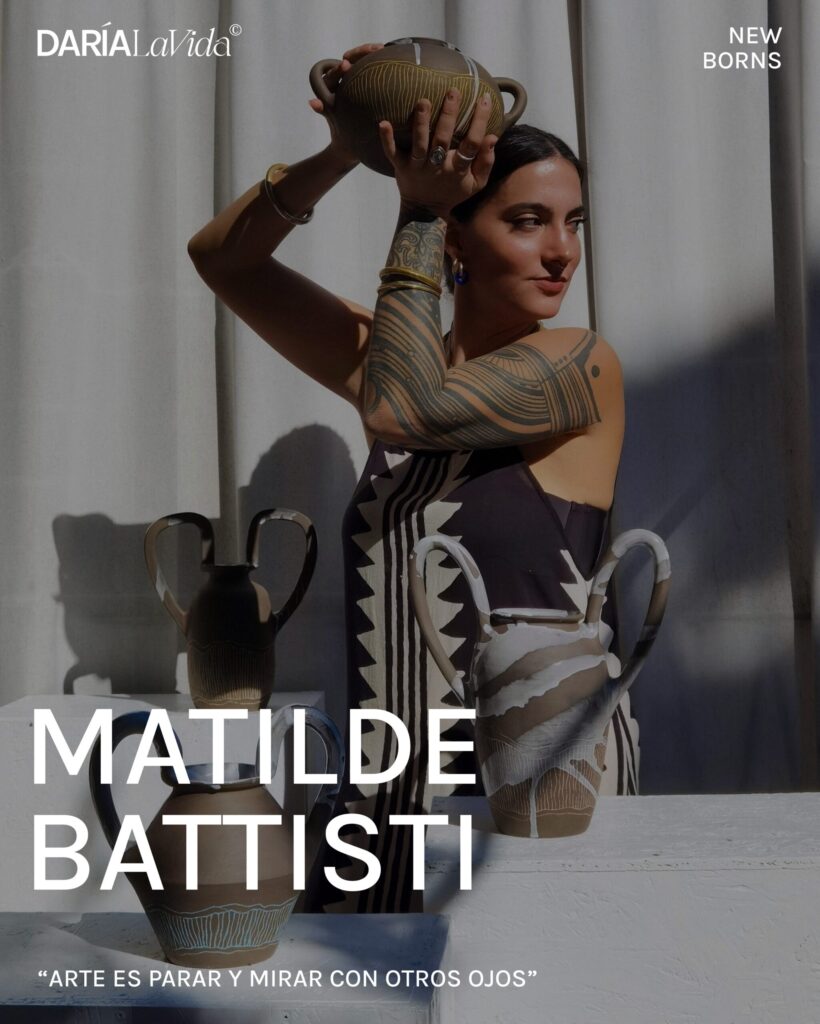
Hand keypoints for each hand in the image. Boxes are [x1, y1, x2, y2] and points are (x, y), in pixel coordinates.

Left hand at [309, 42, 382, 167]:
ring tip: (382, 48)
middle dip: (360, 53)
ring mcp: (358, 78)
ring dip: (371, 53)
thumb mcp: (334, 120)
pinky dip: (382, 62)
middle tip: (373, 49)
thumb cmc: (342, 133)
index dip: (340, 67)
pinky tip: (394, 59)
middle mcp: (344, 78)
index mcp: (331, 85)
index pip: (334, 71)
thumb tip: (312, 102)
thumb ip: (324, 109)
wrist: (354, 142)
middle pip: (350, 59)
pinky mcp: (370, 80)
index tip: (346, 65)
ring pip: (363, 60)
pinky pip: (375, 68)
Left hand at [378, 89, 496, 216]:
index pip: (471, 143)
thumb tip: (492, 137)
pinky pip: (391, 153)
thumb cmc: (453, 191)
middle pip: (443, 139)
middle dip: (448, 115)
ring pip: (419, 144)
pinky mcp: (401, 168)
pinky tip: (383, 123)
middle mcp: (437, 167)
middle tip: (453, 92)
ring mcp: (417, 167)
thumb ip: (486, 162)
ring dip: (421, 123)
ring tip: (424, 101)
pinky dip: (387, 139)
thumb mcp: (475, 183)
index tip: (484, 99)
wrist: (425, 210)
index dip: (479, 121)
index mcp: (457, 169)